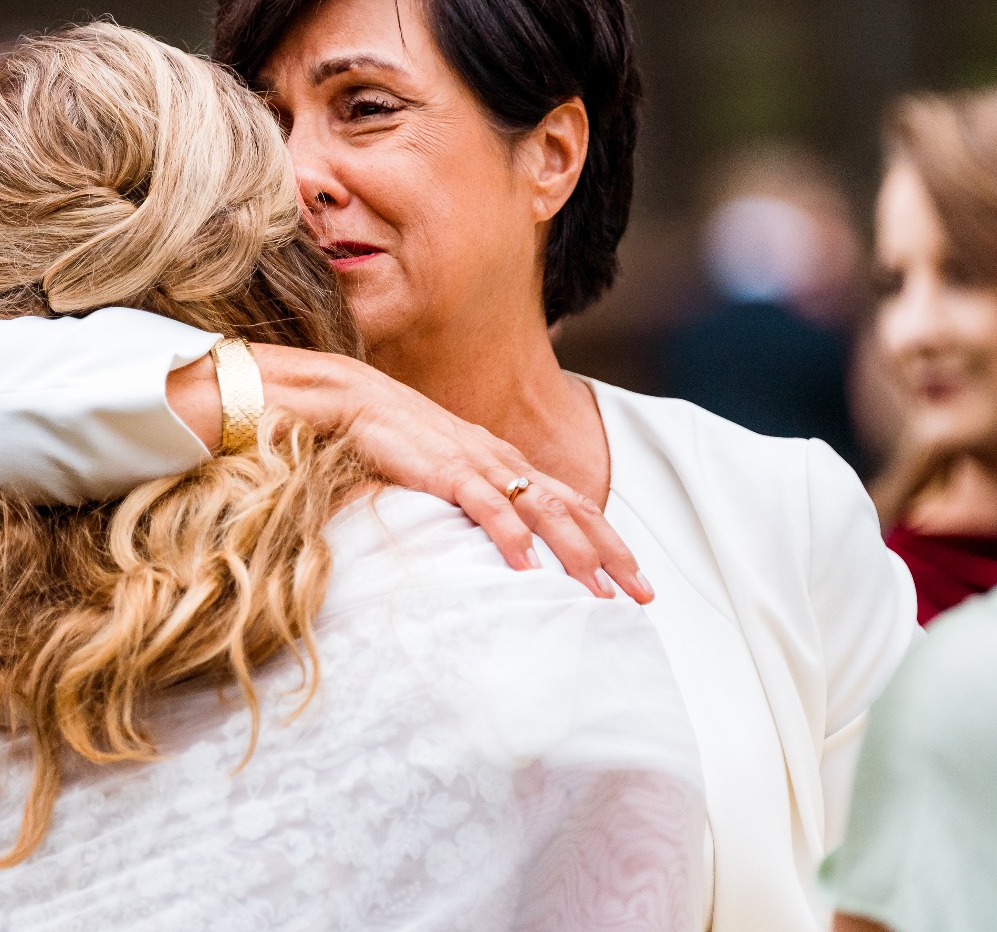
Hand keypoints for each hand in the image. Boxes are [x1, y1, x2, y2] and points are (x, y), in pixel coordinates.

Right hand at [217, 347, 652, 603]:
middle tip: (643, 596)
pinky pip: (489, 507)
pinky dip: (513, 538)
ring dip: (576, 553)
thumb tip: (488, 548)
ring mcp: (478, 464)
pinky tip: (529, 569)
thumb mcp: (443, 474)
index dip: (608, 539)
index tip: (636, 579)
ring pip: (544, 511)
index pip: (572, 502)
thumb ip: (469, 502)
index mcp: (506, 463)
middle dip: (612, 553)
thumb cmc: (393, 439)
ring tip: (598, 593)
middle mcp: (504, 461)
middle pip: (574, 509)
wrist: (353, 399)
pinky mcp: (447, 470)